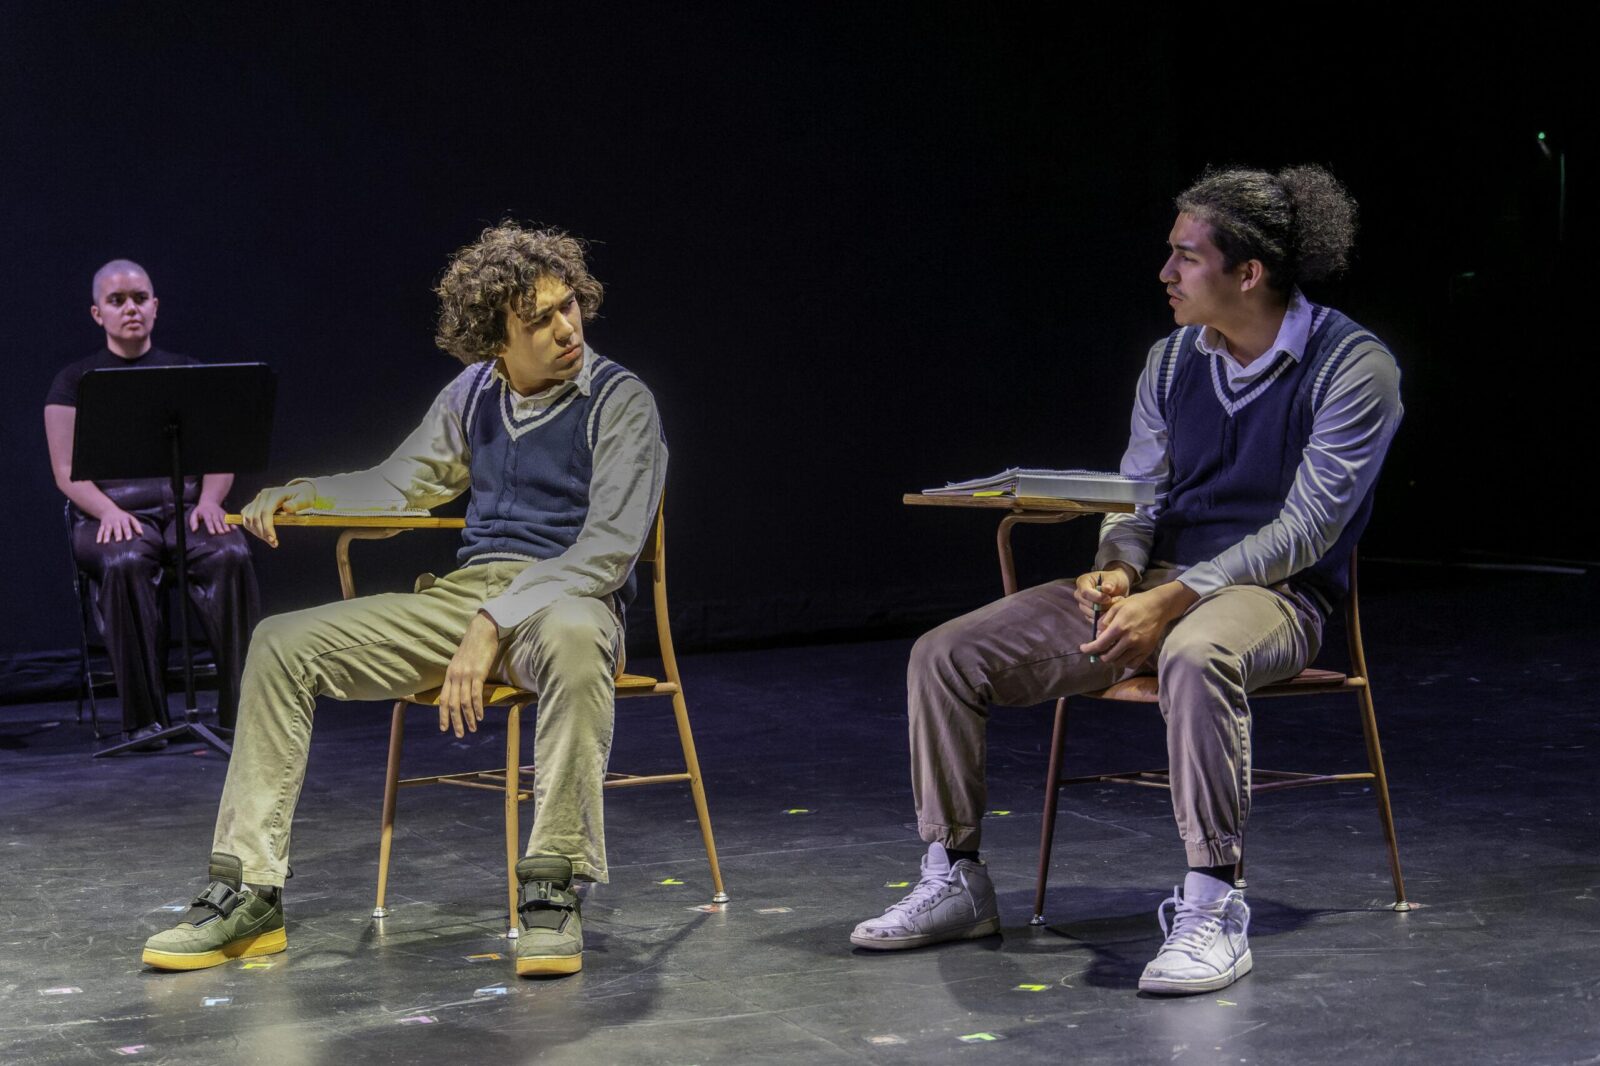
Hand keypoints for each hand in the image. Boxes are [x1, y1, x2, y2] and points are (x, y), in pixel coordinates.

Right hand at [95, 506, 143, 543]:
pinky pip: (100, 531)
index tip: (129, 539)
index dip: (128, 532)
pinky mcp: (102, 526)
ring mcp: (108, 523)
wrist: (109, 510)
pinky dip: (99, 536)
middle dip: (118, 534)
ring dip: (106, 536)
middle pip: (117, 528)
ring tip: (106, 542)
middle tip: (118, 540)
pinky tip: (99, 542)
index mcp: (124, 520)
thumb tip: (141, 534)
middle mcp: (116, 521)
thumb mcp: (131, 518)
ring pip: (107, 530)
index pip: (126, 526)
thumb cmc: (123, 517)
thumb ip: (136, 526)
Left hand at [188, 500, 228, 535]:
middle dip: (219, 527)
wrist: (209, 501)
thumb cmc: (201, 511)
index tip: (212, 533)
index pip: (208, 520)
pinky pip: (229, 519)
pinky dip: (232, 523)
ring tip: (228, 531)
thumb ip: (193, 522)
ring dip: (226, 525)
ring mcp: (221, 513)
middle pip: (217, 520)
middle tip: (221, 533)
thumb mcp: (194, 514)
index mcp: (206, 513)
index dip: (210, 526)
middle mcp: (214, 513)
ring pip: (224, 519)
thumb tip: (194, 530)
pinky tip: (235, 528)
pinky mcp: (225, 514)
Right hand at [241, 483, 315, 546]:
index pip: (265, 512)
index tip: (273, 540)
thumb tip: (287, 508)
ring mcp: (257, 499)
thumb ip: (297, 504)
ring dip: (256, 532)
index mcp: (275, 494)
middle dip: (262, 533)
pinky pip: (246, 517)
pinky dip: (251, 527)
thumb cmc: (303, 497)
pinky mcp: (254, 504)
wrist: (298, 492)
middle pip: (255, 517)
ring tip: (269, 540)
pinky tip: (262, 534)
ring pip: (249, 518)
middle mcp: (263, 496)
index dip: (267, 527)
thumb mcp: (305, 499)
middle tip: (273, 543)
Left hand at [439, 611, 501, 737]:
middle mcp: (455, 675)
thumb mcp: (462, 661)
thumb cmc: (475, 645)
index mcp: (449, 674)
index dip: (443, 715)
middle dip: (454, 721)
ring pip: (464, 702)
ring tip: (472, 729)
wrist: (483, 630)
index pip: (443, 699)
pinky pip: (475, 694)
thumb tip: (461, 688)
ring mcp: (466, 674)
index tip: (444, 728)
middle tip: (458, 735)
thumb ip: (460, 674)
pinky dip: (477, 707)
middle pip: (452, 704)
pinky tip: (480, 716)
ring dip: (468, 718)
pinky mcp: (478, 673)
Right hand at [1073, 565, 1134, 624]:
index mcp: (1083, 582)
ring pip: (1091, 614)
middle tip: (1117, 601)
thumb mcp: (1115, 578)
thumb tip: (1106, 588)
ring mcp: (1083, 605)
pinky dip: (1104, 618)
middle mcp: (1079, 594)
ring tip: (1116, 605)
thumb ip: (1111, 582)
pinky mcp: (1088, 615)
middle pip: (1088, 604)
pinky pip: (1094, 620)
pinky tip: (1112, 611)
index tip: (1109, 598)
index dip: (1097, 597)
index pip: (1085, 592)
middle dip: (1103, 605)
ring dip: (1105, 611)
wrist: (1120, 589)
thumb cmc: (1115, 581)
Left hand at [1079, 581, 1199, 667]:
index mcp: (1120, 627)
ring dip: (1111, 659)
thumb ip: (1104, 621)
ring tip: (1109, 652)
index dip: (1089, 649)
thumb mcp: (1117, 606)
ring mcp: (1140, 647)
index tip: (1083, 649)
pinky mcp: (1147, 651)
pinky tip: (1121, 656)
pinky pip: (1132, 664)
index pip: (1100, 644)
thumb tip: (1097, 634)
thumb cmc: (1136, 604)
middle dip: (1100, 655)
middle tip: (1099, 649)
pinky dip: (1124, 663)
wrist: (1159, 606)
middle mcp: (1130, 639)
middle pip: (1109, 657)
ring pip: (1120, 662)